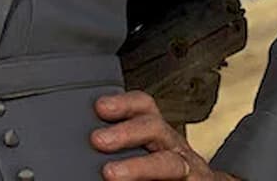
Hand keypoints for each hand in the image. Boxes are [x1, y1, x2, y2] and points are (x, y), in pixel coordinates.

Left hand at [92, 90, 237, 179]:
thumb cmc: (162, 170)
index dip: (124, 103)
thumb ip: (119, 145)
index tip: (100, 106)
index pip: (144, 107)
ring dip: (139, 166)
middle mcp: (174, 146)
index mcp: (157, 131)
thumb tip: (87, 145)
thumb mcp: (143, 149)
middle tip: (98, 140)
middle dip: (126, 131)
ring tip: (111, 174)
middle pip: (155, 128)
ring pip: (169, 162)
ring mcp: (189, 168)